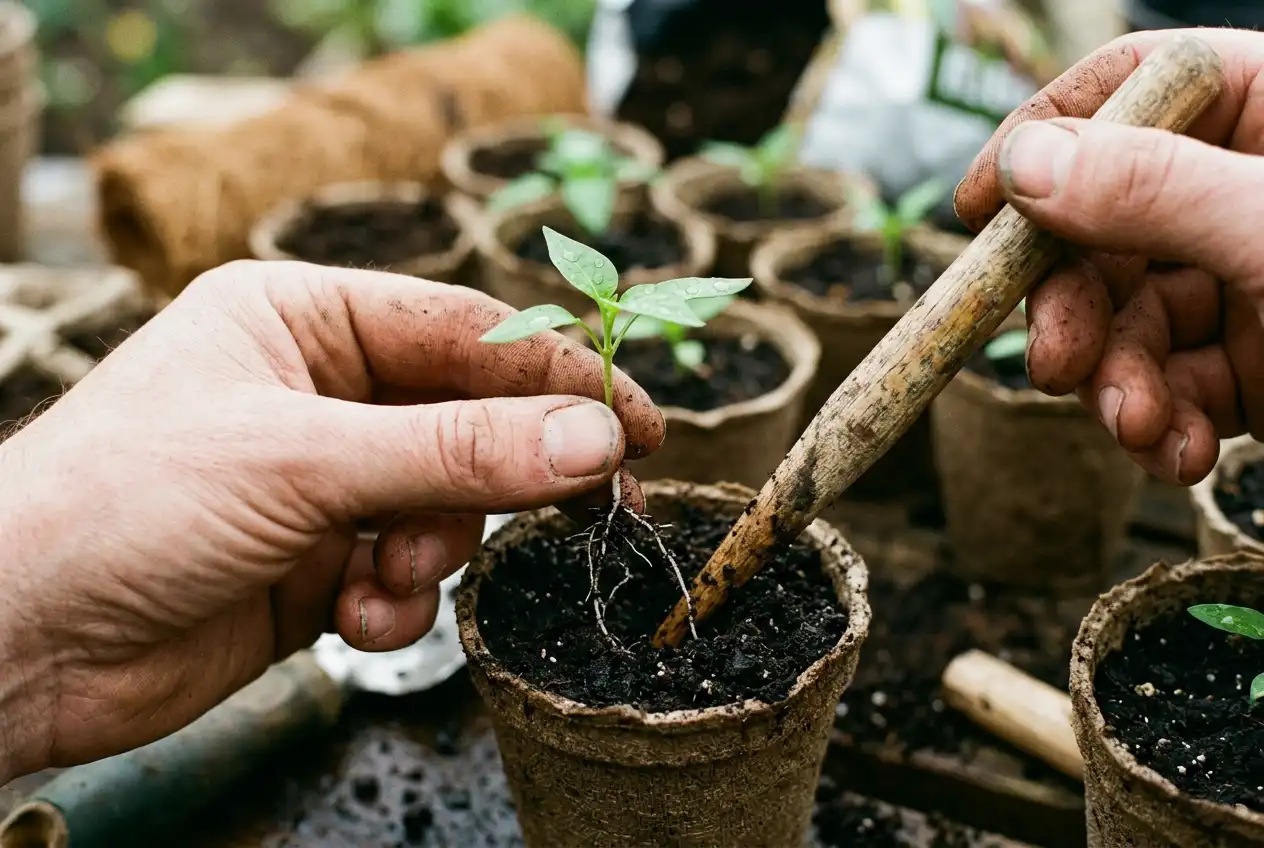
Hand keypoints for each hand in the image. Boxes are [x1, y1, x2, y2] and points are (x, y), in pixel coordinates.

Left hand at [0, 260, 662, 781]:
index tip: (636, 420)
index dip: (556, 376)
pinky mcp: (317, 564)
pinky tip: (353, 620)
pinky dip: (396, 601)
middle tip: (590, 506)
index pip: (463, 332)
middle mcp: (317, 393)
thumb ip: (457, 451)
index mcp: (301, 320)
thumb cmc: (123, 503)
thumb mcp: (304, 460)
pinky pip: (405, 573)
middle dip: (502, 474)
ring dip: (433, 550)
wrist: (15, 642)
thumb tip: (594, 440)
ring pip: (444, 505)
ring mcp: (320, 482)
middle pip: (465, 420)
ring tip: (384, 576)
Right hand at [954, 28, 1263, 484]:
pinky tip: (1177, 452)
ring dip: (1114, 383)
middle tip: (1056, 361)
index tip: (978, 209)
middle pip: (1100, 227)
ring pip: (1125, 320)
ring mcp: (1244, 283)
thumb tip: (1024, 166)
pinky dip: (1158, 426)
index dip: (1041, 142)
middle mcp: (1241, 195)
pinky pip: (1168, 387)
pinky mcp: (1254, 369)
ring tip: (1136, 426)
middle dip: (1076, 304)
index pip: (1125, 94)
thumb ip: (1156, 191)